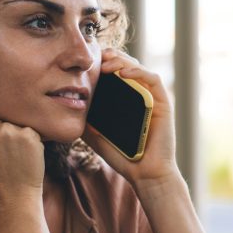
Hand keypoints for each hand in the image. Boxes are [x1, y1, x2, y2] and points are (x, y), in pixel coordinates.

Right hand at [0, 111, 44, 209]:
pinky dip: (31, 142)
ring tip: (13, 157)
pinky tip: (24, 158)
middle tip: (3, 153)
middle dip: (3, 129)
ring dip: (17, 135)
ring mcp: (6, 130)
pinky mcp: (27, 134)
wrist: (12, 199)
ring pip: (15, 122)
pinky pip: (30, 130)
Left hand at [83, 49, 179, 187]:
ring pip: (139, 68)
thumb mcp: (97, 138)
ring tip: (106, 64)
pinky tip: (123, 74)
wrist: (145, 175)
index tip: (88, 63)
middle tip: (96, 58)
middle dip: (112, 57)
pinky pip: (153, 80)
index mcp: (127, 100)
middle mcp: (141, 96)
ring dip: (123, 61)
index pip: (116, 73)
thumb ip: (86, 124)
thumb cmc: (124, 157)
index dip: (104, 63)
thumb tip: (69, 111)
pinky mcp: (163, 103)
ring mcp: (153, 98)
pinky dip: (138, 72)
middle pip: (127, 65)